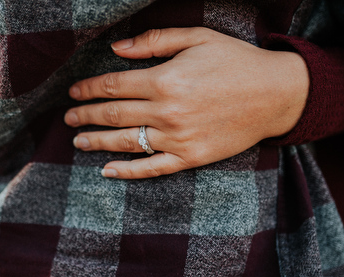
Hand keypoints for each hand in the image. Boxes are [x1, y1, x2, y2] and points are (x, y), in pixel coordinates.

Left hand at [65, 27, 308, 178]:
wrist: (276, 95)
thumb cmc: (236, 62)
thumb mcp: (197, 38)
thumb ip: (154, 43)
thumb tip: (116, 49)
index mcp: (165, 80)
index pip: (113, 86)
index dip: (89, 89)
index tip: (74, 93)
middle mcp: (166, 112)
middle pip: (113, 115)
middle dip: (85, 116)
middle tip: (68, 118)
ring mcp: (177, 138)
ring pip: (125, 143)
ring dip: (96, 142)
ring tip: (77, 141)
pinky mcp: (190, 158)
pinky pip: (151, 168)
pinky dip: (126, 171)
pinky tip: (107, 171)